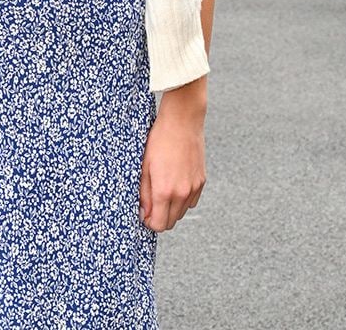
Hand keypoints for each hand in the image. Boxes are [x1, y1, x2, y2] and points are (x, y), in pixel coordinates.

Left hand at [139, 85, 206, 232]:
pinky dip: (183, 199)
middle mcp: (182, 194)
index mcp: (165, 191)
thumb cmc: (160, 140)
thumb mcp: (144, 166)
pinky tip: (175, 183)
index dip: (148, 221)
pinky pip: (191, 201)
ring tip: (163, 188)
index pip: (158, 225)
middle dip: (159, 216)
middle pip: (170, 222)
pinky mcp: (201, 181)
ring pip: (182, 213)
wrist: (182, 121)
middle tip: (151, 200)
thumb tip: (143, 213)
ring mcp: (194, 188)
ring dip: (171, 208)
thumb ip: (144, 193)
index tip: (144, 212)